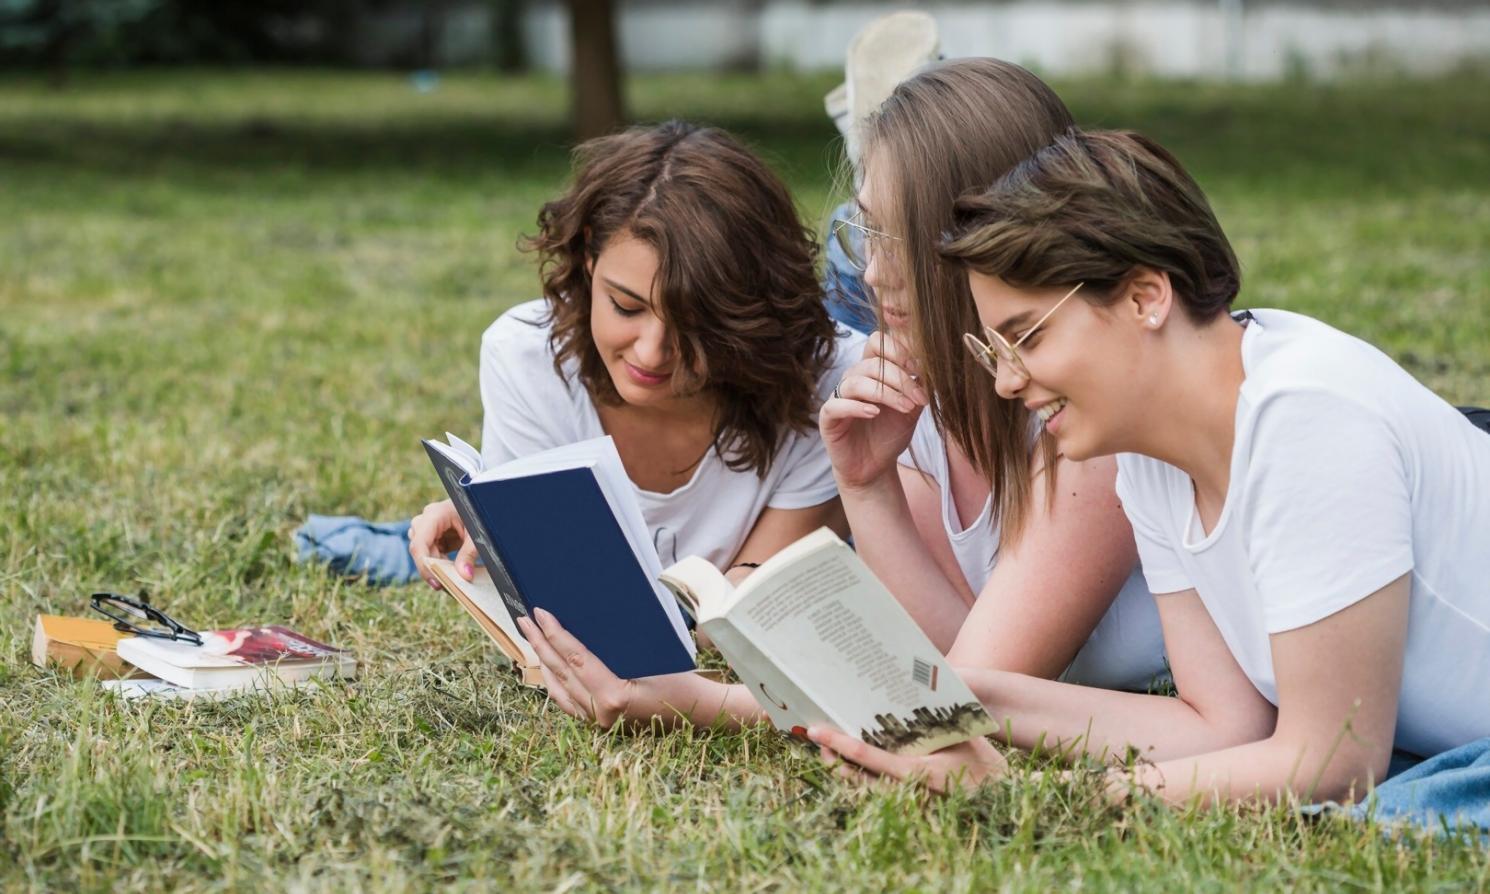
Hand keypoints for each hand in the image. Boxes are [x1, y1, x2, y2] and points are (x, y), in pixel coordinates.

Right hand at [408, 499, 477, 588]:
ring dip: (437, 566)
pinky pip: (430, 554)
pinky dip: (440, 564)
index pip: (419, 542)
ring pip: (424, 553)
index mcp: (435, 514)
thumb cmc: (478, 513)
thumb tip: (464, 575)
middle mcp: (426, 520)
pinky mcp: (433, 536)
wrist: (483, 503)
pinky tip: (452, 571)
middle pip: (420, 550)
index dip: (424, 565)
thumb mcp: (476, 534)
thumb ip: (469, 554)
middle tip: (450, 585)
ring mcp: (428, 528)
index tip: (436, 582)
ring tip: (454, 578)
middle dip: (433, 568)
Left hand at [519, 607, 714, 728]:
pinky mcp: (600, 725)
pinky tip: (548, 666)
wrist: (699, 712)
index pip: (575, 658)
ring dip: (543, 661)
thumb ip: (617, 646)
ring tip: (530, 638)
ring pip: (558, 688)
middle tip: (523, 618)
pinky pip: (568, 702)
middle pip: (561, 671)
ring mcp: (598, 723)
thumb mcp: (652, 655)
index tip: (540, 613)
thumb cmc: (681, 680)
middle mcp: (600, 713)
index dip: (555, 633)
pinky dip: (555, 682)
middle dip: (540, 642)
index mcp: (613, 696)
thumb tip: (584, 621)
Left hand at [808, 725, 1007, 793]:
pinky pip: (876, 791)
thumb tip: (916, 684)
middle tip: (814, 736)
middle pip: (855, 777)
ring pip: (861, 787)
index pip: (868, 757)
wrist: (1001, 799)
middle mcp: (907, 791)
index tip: (816, 731)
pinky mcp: (910, 805)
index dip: (839, 743)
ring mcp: (907, 802)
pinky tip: (848, 760)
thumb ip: (936, 718)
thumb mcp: (963, 735)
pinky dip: (858, 776)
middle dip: (831, 757)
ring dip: (841, 768)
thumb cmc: (984, 762)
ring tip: (825, 747)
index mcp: (919, 772)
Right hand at [821, 330, 927, 491]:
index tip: (920, 368)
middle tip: (919, 397)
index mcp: (872, 369)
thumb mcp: (912, 407)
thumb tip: (931, 366)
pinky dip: (857, 407)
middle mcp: (853, 378)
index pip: (878, 341)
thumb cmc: (891, 432)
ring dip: (886, 393)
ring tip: (906, 407)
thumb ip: (918, 385)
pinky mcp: (828, 417)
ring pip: (857, 382)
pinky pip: (837, 404)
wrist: (876, 466)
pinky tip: (875, 413)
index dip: (899, 350)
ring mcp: (839, 396)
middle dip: (899, 378)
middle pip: (872, 362)